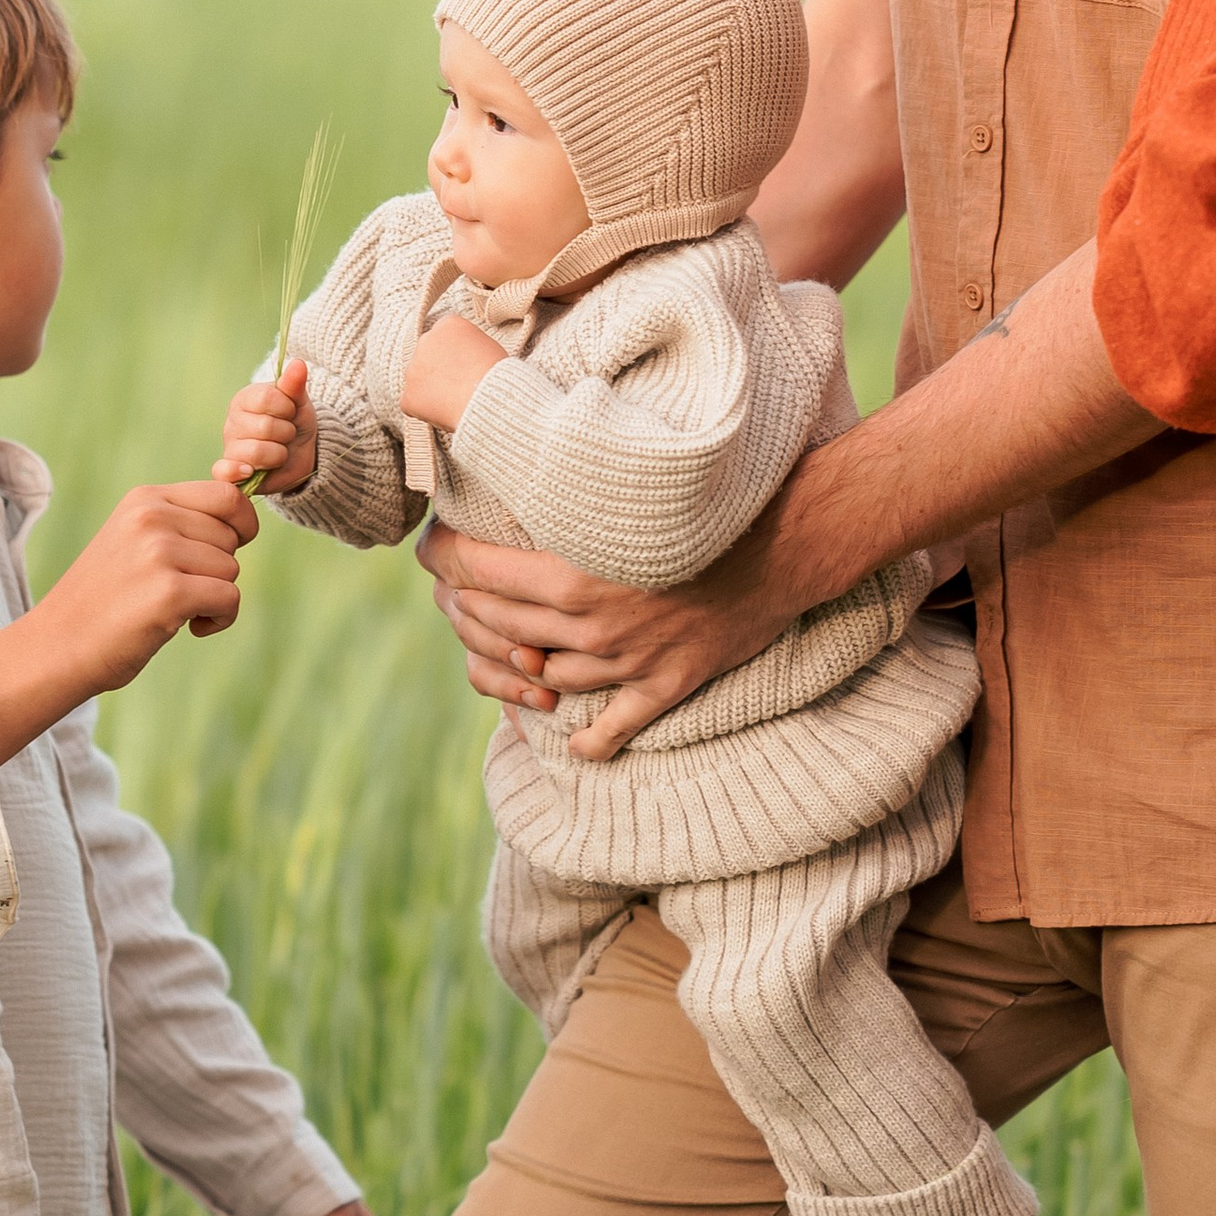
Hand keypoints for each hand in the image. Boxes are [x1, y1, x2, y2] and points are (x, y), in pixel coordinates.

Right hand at [0, 479, 256, 762]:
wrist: (56, 647)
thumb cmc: (103, 600)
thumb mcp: (134, 541)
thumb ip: (179, 524)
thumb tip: (244, 519)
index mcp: (145, 500)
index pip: (226, 494)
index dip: (241, 524)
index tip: (228, 551)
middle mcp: (151, 517)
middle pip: (232, 535)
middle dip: (220, 567)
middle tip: (184, 589)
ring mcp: (159, 553)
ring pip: (232, 569)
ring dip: (216, 596)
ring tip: (176, 610)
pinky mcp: (169, 593)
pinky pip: (229, 599)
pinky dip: (219, 619)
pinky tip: (189, 628)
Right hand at [219, 355, 317, 493]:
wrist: (300, 455)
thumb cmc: (294, 422)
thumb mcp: (298, 401)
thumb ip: (294, 384)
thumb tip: (298, 363)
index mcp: (244, 399)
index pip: (267, 397)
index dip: (287, 407)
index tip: (290, 412)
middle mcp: (232, 422)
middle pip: (265, 427)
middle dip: (286, 433)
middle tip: (286, 434)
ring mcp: (230, 448)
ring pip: (257, 452)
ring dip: (279, 454)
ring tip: (279, 452)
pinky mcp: (231, 471)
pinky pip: (224, 471)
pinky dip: (237, 471)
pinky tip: (249, 471)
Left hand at [399, 313, 504, 433]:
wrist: (489, 398)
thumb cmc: (498, 374)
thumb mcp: (489, 346)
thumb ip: (468, 345)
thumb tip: (463, 358)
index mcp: (447, 325)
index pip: (445, 336)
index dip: (456, 354)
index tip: (465, 367)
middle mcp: (425, 341)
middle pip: (428, 355)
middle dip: (439, 369)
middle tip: (460, 385)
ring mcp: (413, 369)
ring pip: (419, 380)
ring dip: (432, 389)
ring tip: (456, 401)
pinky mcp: (408, 396)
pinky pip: (414, 404)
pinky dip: (426, 410)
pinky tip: (446, 412)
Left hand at [417, 511, 793, 759]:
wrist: (785, 542)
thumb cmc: (702, 502)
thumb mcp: (622, 493)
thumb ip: (565, 496)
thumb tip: (508, 477)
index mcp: (573, 575)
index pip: (478, 572)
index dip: (443, 558)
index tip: (430, 548)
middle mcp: (592, 627)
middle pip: (501, 628)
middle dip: (465, 609)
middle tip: (450, 593)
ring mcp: (628, 662)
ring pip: (545, 678)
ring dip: (516, 668)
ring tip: (503, 649)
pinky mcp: (667, 683)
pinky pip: (615, 727)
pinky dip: (589, 738)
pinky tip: (574, 738)